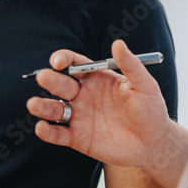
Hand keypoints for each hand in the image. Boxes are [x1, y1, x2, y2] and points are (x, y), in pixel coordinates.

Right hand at [26, 39, 174, 168]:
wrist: (154, 144)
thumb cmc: (151, 110)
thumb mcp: (144, 85)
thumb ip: (130, 65)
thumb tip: (118, 43)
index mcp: (96, 77)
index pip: (73, 63)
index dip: (63, 60)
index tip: (58, 62)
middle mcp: (83, 95)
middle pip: (60, 84)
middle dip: (50, 80)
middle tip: (44, 77)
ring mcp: (79, 116)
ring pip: (54, 109)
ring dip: (42, 106)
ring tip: (33, 104)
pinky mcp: (78, 138)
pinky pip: (58, 134)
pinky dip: (47, 131)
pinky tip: (42, 128)